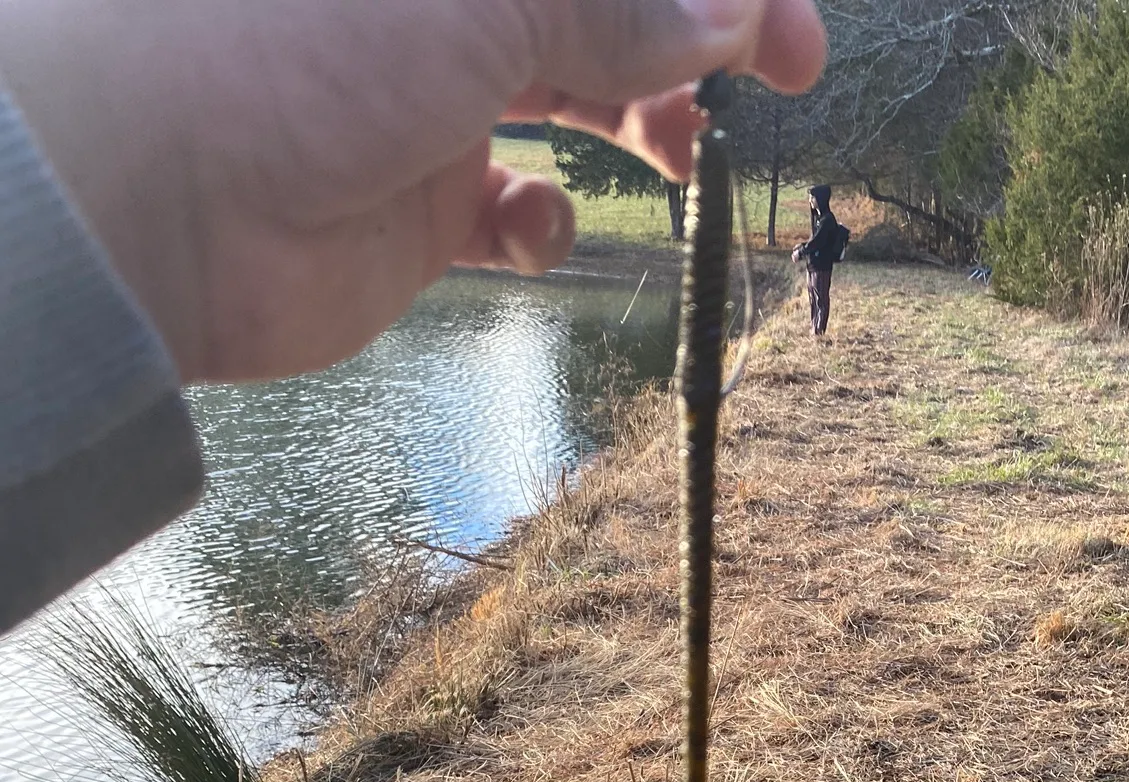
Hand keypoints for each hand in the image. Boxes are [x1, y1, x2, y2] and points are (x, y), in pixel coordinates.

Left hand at [0, 0, 824, 381]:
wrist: (154, 199)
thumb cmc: (298, 42)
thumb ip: (613, 6)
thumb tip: (732, 16)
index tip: (785, 21)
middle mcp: (446, 3)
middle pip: (605, 5)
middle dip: (698, 34)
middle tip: (784, 74)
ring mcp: (434, 98)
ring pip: (576, 97)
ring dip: (641, 120)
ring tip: (681, 156)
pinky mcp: (421, 204)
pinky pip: (511, 208)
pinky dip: (540, 219)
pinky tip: (527, 224)